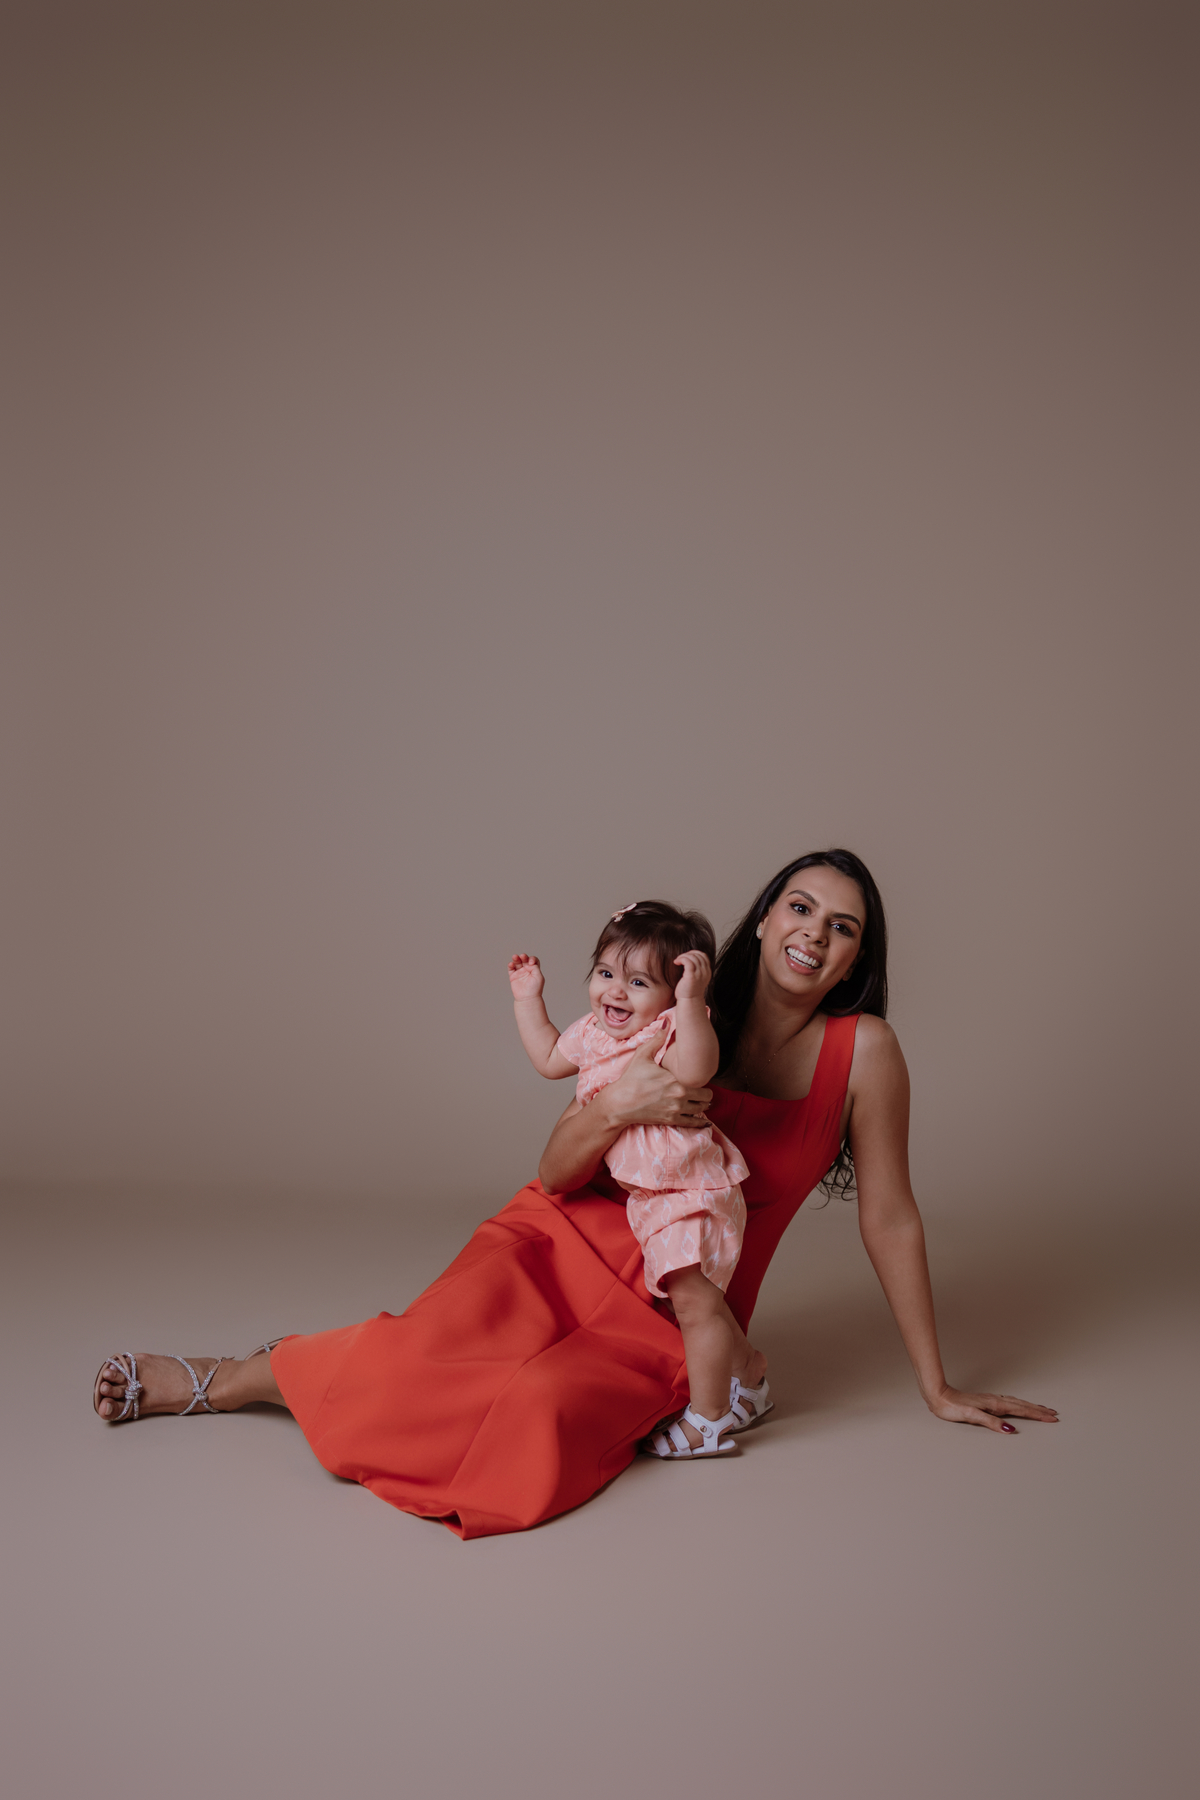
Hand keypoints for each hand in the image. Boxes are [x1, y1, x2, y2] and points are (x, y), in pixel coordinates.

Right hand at [508, 953, 544, 999]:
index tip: (531, 963)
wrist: (527, 998)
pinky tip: (511, 964)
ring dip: (516, 958)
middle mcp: (527, 970)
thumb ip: (535, 967)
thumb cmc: (535, 989)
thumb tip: (529, 963)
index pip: (533, 960)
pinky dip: (510, 965)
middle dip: (524, 956)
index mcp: (534, 970)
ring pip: (517, 963)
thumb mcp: (539, 976)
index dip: (532, 959)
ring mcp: (520, 973)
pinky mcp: (513, 977)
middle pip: (524, 960)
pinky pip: (511, 969)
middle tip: (523, 956)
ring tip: (515, 956)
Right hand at [604, 1035, 711, 1129]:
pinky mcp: (670, 1121)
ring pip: (701, 1110)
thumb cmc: (630, 1079)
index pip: (703, 1082)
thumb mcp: (642, 1056)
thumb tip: (666, 1022)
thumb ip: (657, 1039)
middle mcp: (679, 1097)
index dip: (702, 1079)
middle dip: (705, 1094)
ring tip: (700, 1101)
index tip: (698, 1076)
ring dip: (702, 1106)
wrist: (619, 1103)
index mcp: (675, 1081)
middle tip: (700, 1089)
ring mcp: (675, 1111)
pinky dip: (699, 1123)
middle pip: (706, 1098)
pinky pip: (692, 1124)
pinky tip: (704, 1123)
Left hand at [673, 950, 711, 1000]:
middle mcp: (705, 972)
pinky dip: (681, 959)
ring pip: (692, 957)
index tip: (686, 956)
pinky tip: (676, 962)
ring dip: (683, 956)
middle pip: (698, 955)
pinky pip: (687, 961)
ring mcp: (699, 974)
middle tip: (680, 958)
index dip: (694, 953)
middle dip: (688, 954)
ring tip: (677, 960)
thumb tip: (689, 959)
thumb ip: (696, 969)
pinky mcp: (692, 976)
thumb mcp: (696, 978)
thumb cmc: (689, 990)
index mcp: (707, 972)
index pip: (703, 956)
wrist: (689, 1001)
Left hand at [926, 1385, 1058, 1433]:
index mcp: (994, 1405)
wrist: (938, 1396)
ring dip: (1030, 1406)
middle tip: (1054, 1414)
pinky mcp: (985, 1401)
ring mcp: (990, 1400)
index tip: (1052, 1417)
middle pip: (1022, 1405)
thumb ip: (991, 1423)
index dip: (1037, 1414)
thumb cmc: (952, 1407)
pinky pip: (1008, 1402)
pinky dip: (1018, 1405)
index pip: (1021, 1410)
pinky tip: (1018, 1406)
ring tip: (1041, 1409)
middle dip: (1039, 1410)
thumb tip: (1010, 1430)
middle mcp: (995, 1401)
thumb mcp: (972, 1416)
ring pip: (1016, 1403)